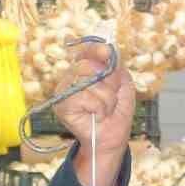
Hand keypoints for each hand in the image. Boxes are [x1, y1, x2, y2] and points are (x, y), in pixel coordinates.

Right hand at [49, 43, 135, 185]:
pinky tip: (97, 116)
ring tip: (105, 110)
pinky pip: (84, 98)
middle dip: (108, 82)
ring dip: (106, 99)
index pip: (86, 51)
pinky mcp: (61, 105)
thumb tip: (108, 50)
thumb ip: (115, 66)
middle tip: (112, 97)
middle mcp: (72, 77)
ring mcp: (64, 91)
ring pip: (89, 83)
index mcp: (86, 70)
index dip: (95, 48)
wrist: (113, 137)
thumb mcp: (123, 83)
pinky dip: (98, 108)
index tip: (108, 52)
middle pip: (87, 65)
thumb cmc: (116, 112)